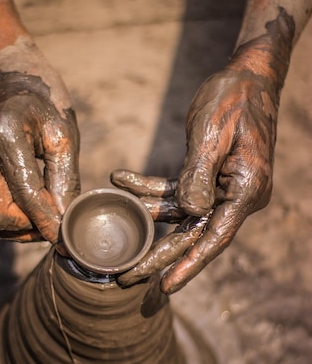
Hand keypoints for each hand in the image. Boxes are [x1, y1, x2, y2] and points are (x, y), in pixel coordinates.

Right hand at [0, 44, 79, 245]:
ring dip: (16, 226)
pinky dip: (9, 214)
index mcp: (5, 132)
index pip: (25, 193)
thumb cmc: (45, 105)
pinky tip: (29, 205)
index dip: (46, 221)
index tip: (64, 238)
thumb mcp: (64, 137)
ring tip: (42, 216)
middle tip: (50, 224)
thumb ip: (64, 181)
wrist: (11, 79)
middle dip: (25, 228)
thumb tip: (61, 221)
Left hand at [112, 47, 280, 293]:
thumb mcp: (211, 132)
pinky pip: (177, 190)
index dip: (189, 264)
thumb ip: (198, 174)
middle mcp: (237, 195)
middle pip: (194, 234)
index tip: (164, 286)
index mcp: (246, 189)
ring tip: (117, 234)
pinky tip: (122, 180)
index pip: (215, 236)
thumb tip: (188, 212)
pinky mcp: (209, 177)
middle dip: (159, 255)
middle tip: (127, 278)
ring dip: (148, 218)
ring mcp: (223, 188)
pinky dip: (151, 188)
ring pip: (182, 215)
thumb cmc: (233, 99)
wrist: (246, 76)